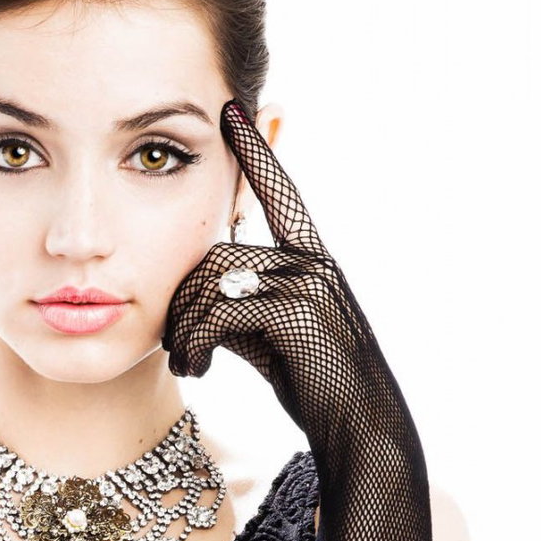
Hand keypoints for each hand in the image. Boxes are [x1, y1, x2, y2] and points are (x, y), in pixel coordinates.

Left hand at [163, 100, 413, 461]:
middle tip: (179, 349)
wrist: (362, 431)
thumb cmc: (314, 387)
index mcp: (312, 260)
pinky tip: (197, 371)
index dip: (257, 153)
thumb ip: (245, 301)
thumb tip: (198, 293)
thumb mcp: (275, 335)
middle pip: (214, 253)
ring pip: (208, 281)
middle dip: (183, 302)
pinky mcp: (295, 312)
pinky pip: (215, 311)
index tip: (233, 109)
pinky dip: (194, 343)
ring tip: (187, 365)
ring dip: (184, 328)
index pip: (281, 194)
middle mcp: (313, 261)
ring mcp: (308, 283)